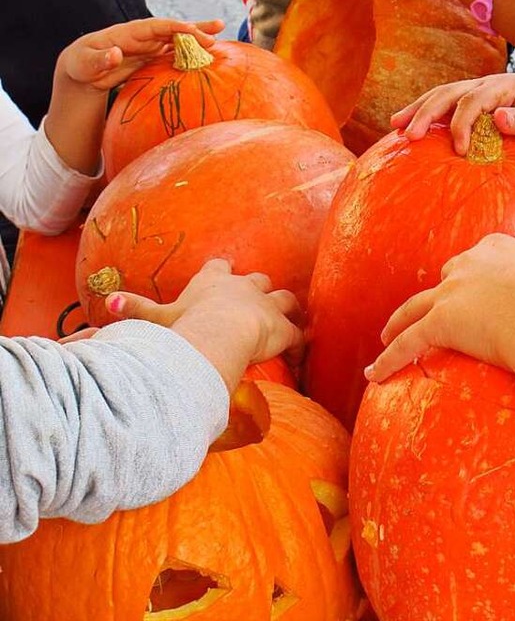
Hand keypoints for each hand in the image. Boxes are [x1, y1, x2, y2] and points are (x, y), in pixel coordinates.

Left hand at [53, 17, 223, 96]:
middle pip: (171, 30)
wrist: (81, 69)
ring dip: (197, 39)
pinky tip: (206, 58)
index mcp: (126, 33)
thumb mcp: (84, 64)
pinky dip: (190, 54)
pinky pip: (173, 54)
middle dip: (193, 30)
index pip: (155, 27)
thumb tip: (117, 53)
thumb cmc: (80, 65)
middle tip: (216, 32)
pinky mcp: (151, 58)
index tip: (192, 31)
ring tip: (220, 37)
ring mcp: (148, 47)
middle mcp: (141, 37)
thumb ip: (99, 60)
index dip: (174, 28)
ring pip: (176, 40)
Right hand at [104, 259, 303, 393]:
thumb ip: (136, 308)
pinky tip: (300, 353)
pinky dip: (299, 342)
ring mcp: (266, 304)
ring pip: (285, 299)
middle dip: (260, 289)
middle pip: (258, 280)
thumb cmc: (188, 323)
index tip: (223, 273)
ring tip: (287, 319)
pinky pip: (297, 334)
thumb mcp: (159, 317)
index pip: (219, 268)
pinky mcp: (283, 327)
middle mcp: (243, 287)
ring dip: (286, 309)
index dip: (222, 271)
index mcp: (214, 281)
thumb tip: (108, 301)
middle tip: (258, 301)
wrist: (221, 332)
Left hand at [365, 234, 514, 381]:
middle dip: (440, 294)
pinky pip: (407, 344)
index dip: (476, 274)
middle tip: (436, 312)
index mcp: (495, 248)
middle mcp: (467, 265)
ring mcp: (450, 293)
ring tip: (387, 334)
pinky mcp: (440, 322)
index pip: (477, 258)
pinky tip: (374, 374)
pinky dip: (388, 360)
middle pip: (445, 278)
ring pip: (414, 307)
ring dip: (398, 321)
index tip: (478, 287)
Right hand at [390, 73, 514, 153]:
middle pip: (448, 94)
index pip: (473, 101)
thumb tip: (498, 119)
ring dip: (417, 110)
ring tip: (395, 126)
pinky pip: (444, 104)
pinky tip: (408, 126)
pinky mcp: (473, 101)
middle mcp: (484, 84)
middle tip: (410, 137)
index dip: (462, 124)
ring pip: (441, 95)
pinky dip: (425, 112)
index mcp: (501, 86)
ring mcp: (476, 90)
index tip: (459, 150)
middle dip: (425, 114)